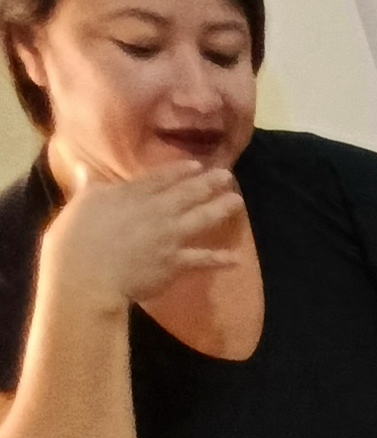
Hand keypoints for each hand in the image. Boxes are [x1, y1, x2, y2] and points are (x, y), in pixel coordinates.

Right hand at [40, 163, 241, 318]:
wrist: (90, 272)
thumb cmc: (78, 237)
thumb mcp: (80, 203)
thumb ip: (88, 186)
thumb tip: (82, 168)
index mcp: (131, 195)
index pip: (161, 178)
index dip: (181, 170)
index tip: (197, 165)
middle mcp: (156, 211)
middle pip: (187, 194)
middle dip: (209, 183)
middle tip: (228, 175)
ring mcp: (169, 237)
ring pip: (201, 219)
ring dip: (220, 209)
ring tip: (238, 201)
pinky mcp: (176, 262)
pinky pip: (202, 260)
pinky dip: (220, 260)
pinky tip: (236, 259)